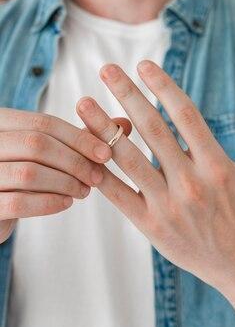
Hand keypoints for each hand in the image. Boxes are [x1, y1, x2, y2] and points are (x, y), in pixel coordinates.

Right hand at [0, 108, 116, 241]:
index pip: (44, 123)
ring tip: (84, 191)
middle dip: (76, 162)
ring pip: (29, 173)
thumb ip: (80, 138)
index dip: (80, 138)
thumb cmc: (22, 175)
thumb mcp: (46, 152)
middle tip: (98, 177)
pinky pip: (19, 202)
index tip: (108, 154)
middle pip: (38, 144)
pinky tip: (65, 203)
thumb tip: (124, 124)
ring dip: (66, 183)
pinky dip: (49, 203)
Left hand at [75, 61, 234, 289]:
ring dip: (102, 127)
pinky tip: (84, 148)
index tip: (145, 65)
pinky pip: (119, 194)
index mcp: (218, 166)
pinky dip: (100, 171)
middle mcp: (192, 183)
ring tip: (82, 102)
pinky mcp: (150, 226)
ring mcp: (168, 205)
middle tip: (107, 68)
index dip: (164, 87)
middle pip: (152, 130)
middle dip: (127, 94)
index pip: (186, 116)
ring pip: (128, 159)